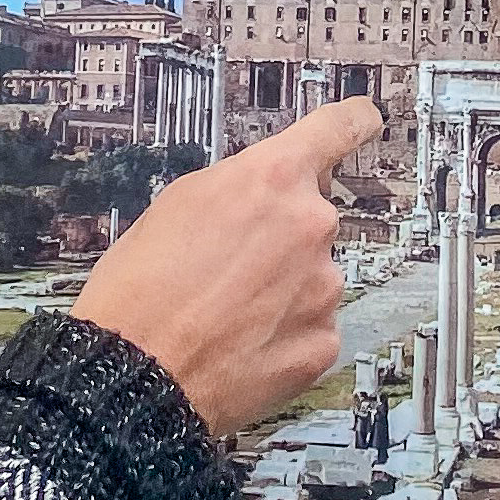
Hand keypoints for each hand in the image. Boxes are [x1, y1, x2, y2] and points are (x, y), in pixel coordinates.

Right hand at [76, 100, 384, 435]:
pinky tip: (241, 345)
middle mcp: (312, 225)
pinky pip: (311, 326)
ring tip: (225, 314)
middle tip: (229, 267)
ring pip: (312, 276)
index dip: (353, 122)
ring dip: (283, 289)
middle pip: (313, 216)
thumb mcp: (176, 204)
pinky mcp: (324, 343)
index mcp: (273, 178)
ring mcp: (325, 287)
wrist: (135, 377)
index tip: (364, 121)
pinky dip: (284, 334)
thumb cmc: (139, 289)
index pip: (337, 130)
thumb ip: (236, 187)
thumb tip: (260, 194)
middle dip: (282, 236)